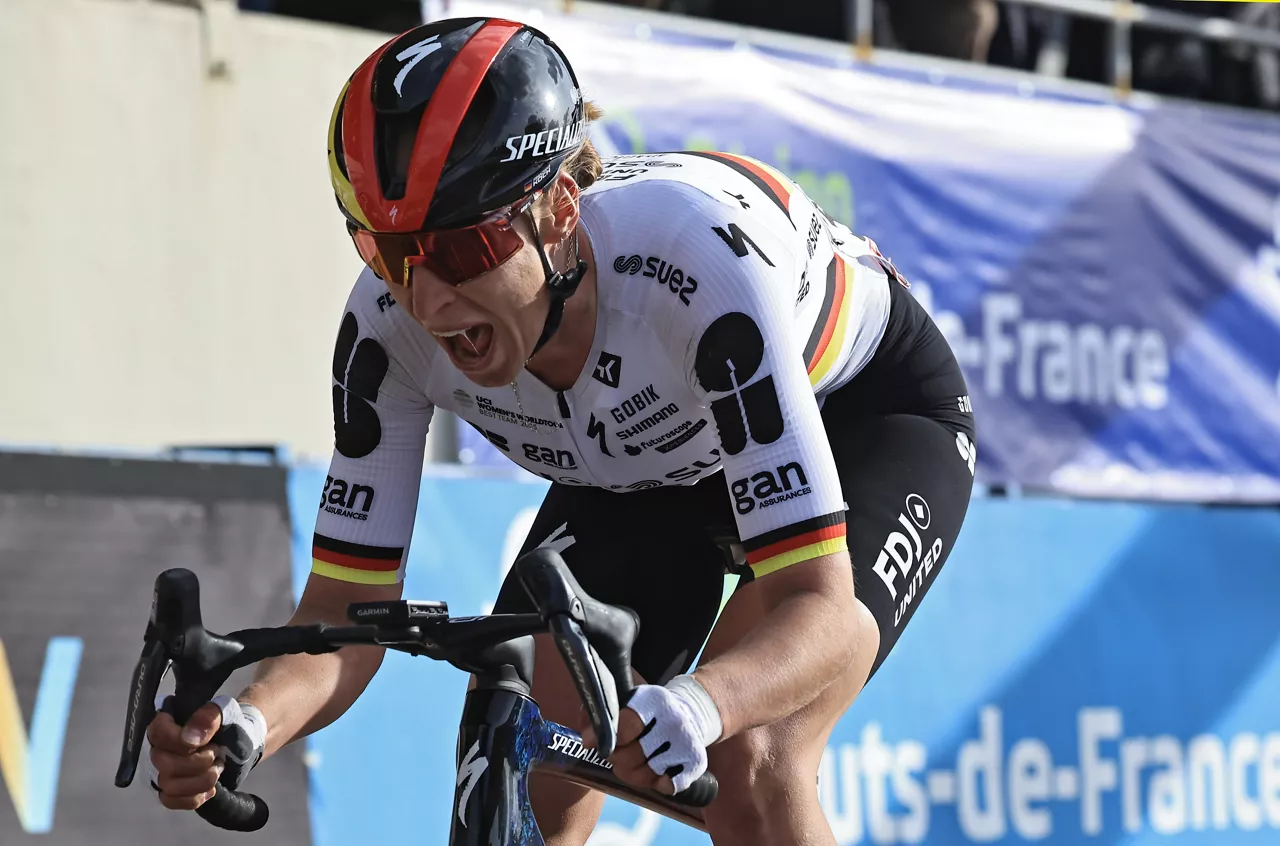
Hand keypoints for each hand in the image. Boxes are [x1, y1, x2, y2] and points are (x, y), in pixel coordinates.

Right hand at [145, 700, 224, 810]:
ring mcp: (162, 771)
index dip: (178, 740)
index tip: (204, 742)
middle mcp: (159, 748)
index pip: (158, 733)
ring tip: (217, 768)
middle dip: (198, 763)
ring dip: (201, 781)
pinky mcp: (170, 790)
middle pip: (165, 765)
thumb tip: (189, 739)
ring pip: (169, 787)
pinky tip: (212, 788)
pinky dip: (195, 798)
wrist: (240, 740)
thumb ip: (208, 718)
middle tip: (217, 753)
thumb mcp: (226, 711)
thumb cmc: (229, 722)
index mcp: (168, 724)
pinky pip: (172, 802)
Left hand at [586, 677, 721, 794]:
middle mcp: (673, 720)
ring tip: (634, 763)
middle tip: (617, 754)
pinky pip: (667, 786)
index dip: (606, 740)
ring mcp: (686, 741)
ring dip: (634, 774)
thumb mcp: (626, 701)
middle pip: (631, 756)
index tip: (594, 744)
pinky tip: (656, 771)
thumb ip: (599, 715)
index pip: (625, 726)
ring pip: (646, 775)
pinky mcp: (696, 761)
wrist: (691, 711)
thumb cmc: (648, 711)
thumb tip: (588, 740)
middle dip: (617, 759)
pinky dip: (657, 784)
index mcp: (653, 700)